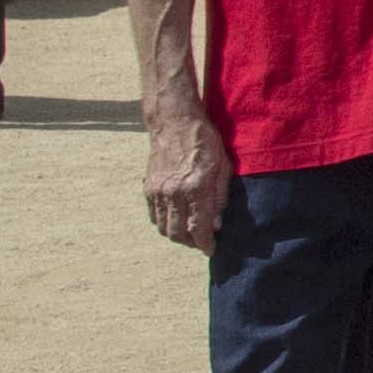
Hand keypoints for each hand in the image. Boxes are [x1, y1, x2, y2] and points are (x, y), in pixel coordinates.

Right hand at [142, 103, 231, 249]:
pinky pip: (153, 216)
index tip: (211, 250)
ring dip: (177, 236)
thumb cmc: (205, 142)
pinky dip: (163, 224)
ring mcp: (158, 191)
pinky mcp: (149, 187)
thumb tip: (217, 224)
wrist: (175, 123)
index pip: (198, 228)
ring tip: (190, 234)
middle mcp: (174, 193)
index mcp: (196, 188)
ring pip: (164, 227)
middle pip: (178, 233)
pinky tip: (175, 221)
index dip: (205, 243)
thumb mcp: (223, 167)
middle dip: (191, 243)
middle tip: (201, 242)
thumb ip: (220, 198)